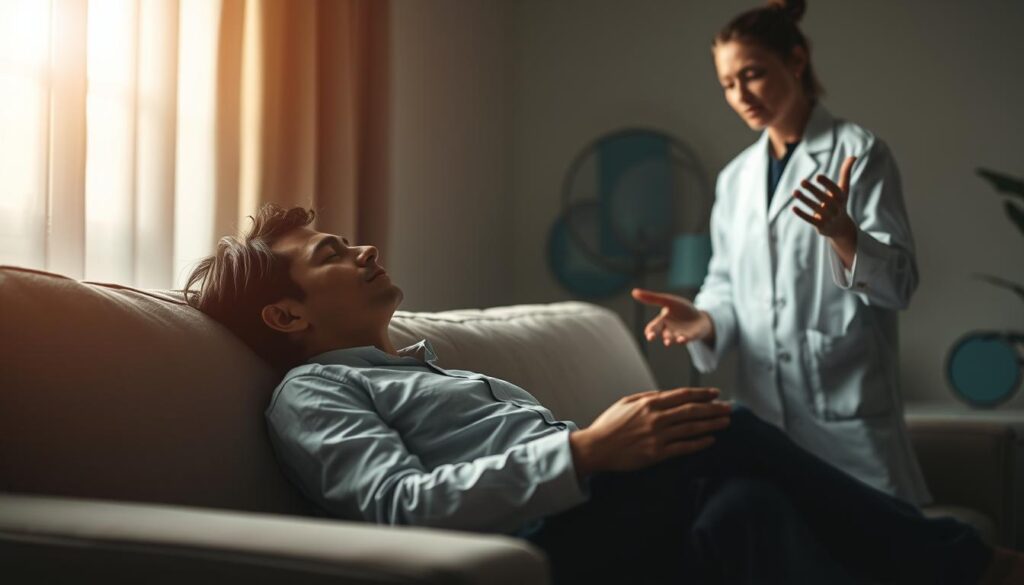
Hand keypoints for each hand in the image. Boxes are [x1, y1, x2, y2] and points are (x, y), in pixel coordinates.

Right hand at [569, 387, 730, 478]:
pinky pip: (683, 448)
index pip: (683, 395)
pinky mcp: (656, 454)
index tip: (716, 394)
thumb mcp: (627, 402)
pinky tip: (711, 440)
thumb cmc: (609, 424)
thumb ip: (648, 396)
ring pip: (691, 428)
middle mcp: (656, 418)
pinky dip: (699, 444)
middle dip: (713, 408)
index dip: (702, 394)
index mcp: (649, 403)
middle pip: (692, 411)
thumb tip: (667, 394)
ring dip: (711, 425)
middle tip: (729, 408)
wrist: (596, 448)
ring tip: (725, 422)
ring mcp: (657, 436)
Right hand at [631, 288, 714, 346]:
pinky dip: (683, 340)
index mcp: (662, 322)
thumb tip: (633, 292)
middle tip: (651, 337)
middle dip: (656, 335)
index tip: (647, 333)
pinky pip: (686, 339)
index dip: (649, 331)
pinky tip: (681, 339)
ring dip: (670, 339)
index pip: (652, 328)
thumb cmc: (681, 309)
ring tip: (667, 341)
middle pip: (661, 333)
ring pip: (673, 338)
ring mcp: (680, 334)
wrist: (699, 317)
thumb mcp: (667, 301)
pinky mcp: (691, 336)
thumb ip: (652, 298)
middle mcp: (669, 330)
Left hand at [791, 156, 858, 266]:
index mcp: (841, 198)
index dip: (827, 183)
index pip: (834, 190)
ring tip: (794, 192)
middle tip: (802, 181)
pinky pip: (810, 220)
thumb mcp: (844, 189)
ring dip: (804, 200)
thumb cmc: (840, 203)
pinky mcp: (821, 226)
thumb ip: (846, 173)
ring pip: (815, 208)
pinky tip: (793, 207)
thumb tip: (853, 156)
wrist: (841, 228)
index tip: (817, 176)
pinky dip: (802, 214)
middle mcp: (836, 208)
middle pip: (824, 199)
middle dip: (813, 190)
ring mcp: (828, 218)